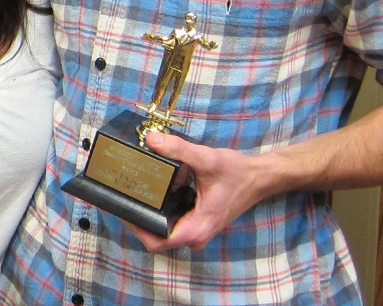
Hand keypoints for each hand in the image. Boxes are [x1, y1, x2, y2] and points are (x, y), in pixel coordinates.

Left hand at [130, 132, 280, 252]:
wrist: (259, 178)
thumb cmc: (238, 173)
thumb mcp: (207, 159)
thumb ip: (179, 150)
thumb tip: (152, 141)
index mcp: (196, 229)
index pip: (156, 240)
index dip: (136, 227)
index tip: (123, 208)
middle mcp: (195, 235)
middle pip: (156, 236)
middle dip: (138, 218)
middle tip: (123, 195)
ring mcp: (196, 230)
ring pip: (163, 229)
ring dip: (148, 213)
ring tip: (133, 191)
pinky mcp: (196, 221)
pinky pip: (172, 221)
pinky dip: (161, 208)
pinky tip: (152, 191)